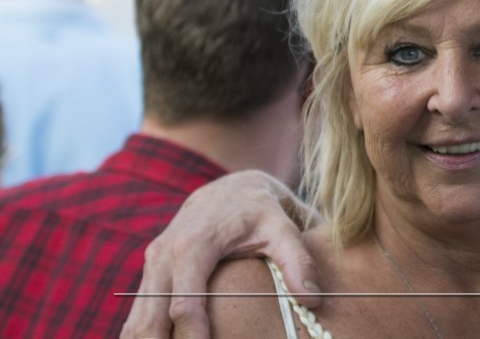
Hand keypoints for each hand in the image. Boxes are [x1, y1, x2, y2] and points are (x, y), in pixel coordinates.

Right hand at [119, 170, 320, 338]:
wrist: (233, 187)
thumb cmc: (261, 210)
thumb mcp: (284, 229)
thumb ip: (298, 263)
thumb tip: (312, 301)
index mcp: (193, 245)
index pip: (185, 304)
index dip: (193, 337)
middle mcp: (164, 256)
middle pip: (150, 319)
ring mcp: (152, 265)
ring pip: (136, 321)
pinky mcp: (150, 273)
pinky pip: (137, 314)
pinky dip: (144, 336)